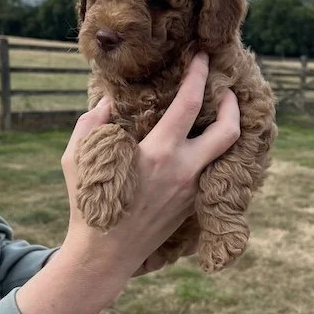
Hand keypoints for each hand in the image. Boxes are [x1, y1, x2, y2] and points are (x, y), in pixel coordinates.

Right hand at [17, 54, 239, 313]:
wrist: (104, 256)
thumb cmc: (87, 204)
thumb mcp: (79, 157)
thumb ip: (93, 123)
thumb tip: (109, 102)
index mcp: (159, 153)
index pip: (190, 105)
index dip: (199, 76)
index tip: (202, 57)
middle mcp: (184, 171)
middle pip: (229, 132)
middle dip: (234, 106)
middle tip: (228, 91)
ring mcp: (192, 191)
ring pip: (224, 155)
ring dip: (225, 131)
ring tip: (217, 116)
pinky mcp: (191, 207)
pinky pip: (210, 174)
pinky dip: (210, 155)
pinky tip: (198, 147)